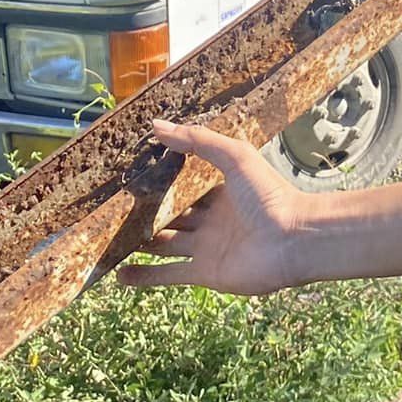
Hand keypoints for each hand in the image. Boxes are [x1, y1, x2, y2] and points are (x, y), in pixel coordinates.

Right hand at [116, 120, 308, 294]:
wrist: (293, 240)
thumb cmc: (270, 195)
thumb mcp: (234, 157)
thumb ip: (197, 141)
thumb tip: (156, 125)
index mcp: (221, 192)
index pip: (186, 187)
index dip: (163, 183)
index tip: (134, 177)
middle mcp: (212, 221)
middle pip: (172, 217)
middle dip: (147, 215)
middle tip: (113, 210)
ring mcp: (207, 247)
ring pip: (165, 246)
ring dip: (140, 245)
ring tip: (109, 241)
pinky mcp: (205, 273)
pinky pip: (169, 274)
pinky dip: (145, 277)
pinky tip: (119, 275)